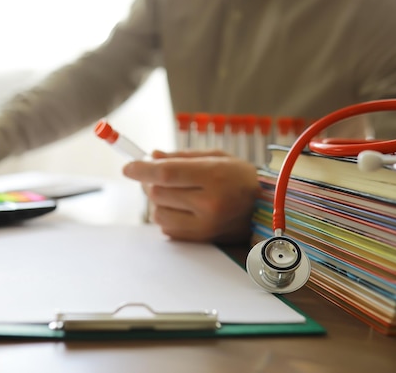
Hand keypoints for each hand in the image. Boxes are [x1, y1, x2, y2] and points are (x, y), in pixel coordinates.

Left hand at [122, 150, 258, 242]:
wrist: (266, 208)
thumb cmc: (240, 177)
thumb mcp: (216, 157)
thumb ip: (182, 157)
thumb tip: (152, 156)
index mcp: (214, 176)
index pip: (167, 174)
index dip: (142, 169)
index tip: (128, 167)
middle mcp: (209, 203)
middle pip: (158, 193)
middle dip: (149, 182)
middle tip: (155, 175)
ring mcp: (204, 225)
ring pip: (158, 212)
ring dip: (157, 201)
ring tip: (173, 193)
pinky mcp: (200, 239)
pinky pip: (166, 228)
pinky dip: (166, 215)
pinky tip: (181, 208)